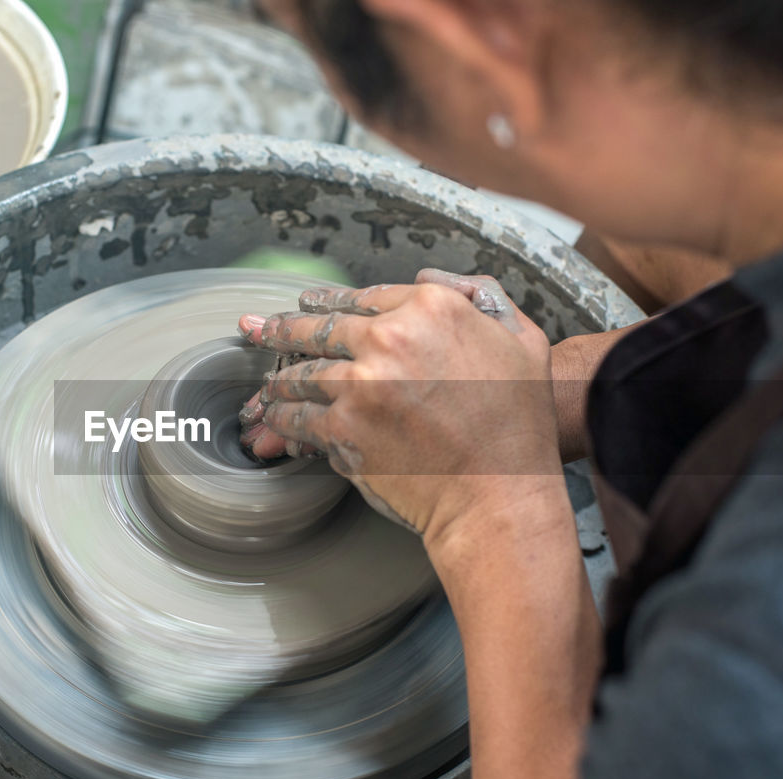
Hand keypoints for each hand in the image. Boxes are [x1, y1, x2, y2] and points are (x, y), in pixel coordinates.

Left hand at [237, 268, 560, 538]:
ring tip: (265, 384)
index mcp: (432, 307)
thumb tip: (431, 278)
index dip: (329, 302)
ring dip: (278, 378)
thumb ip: (481, 296)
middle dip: (284, 330)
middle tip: (260, 330)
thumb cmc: (517, 426)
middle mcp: (391, 337)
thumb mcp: (522, 339)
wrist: (500, 496)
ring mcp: (362, 383)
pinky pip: (298, 417)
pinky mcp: (343, 427)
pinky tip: (273, 419)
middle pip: (322, 328)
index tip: (308, 304)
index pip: (364, 298)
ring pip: (302, 372)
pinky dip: (281, 419)